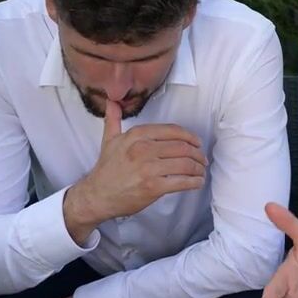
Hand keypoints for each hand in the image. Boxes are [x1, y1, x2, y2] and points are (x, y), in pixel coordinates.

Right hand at [63, 100, 207, 244]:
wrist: (96, 196)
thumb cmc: (106, 169)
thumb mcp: (109, 141)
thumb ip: (113, 120)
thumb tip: (112, 102)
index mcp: (136, 135)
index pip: (173, 131)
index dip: (190, 137)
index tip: (197, 143)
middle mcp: (143, 148)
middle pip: (182, 147)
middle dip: (197, 154)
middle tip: (202, 159)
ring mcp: (148, 168)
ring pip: (185, 164)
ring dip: (198, 168)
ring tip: (201, 172)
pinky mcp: (153, 187)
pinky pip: (182, 182)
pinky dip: (194, 182)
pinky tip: (197, 183)